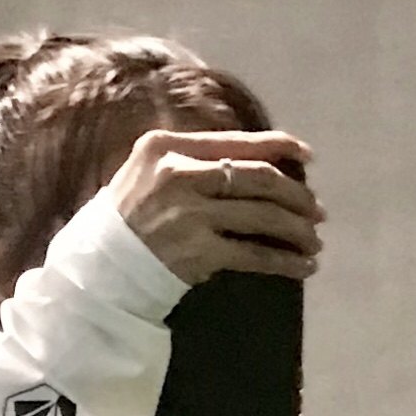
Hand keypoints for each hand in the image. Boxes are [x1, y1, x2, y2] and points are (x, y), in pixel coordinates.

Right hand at [109, 128, 323, 287]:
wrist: (98, 272)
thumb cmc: (126, 222)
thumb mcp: (149, 174)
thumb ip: (190, 161)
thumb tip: (248, 164)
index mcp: (167, 148)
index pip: (236, 143)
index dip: (278, 147)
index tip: (308, 156)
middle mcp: (179, 174)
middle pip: (257, 178)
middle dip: (295, 195)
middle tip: (317, 211)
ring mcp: (189, 214)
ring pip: (262, 216)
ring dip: (296, 230)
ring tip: (314, 241)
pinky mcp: (198, 252)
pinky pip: (253, 255)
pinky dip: (284, 262)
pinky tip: (303, 267)